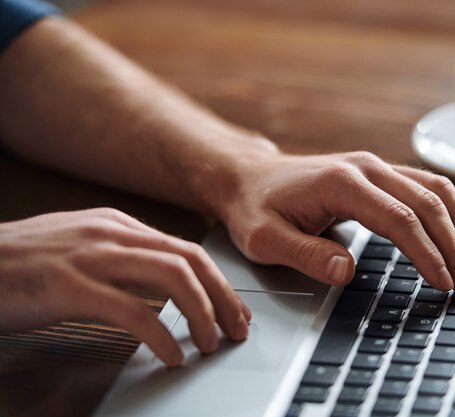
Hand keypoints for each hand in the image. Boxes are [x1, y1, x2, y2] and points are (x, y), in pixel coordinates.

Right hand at [0, 208, 250, 365]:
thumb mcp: (80, 249)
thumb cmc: (21, 264)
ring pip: (172, 278)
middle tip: (237, 329)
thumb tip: (165, 284)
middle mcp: (112, 233)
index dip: (218, 282)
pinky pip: (134, 311)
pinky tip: (171, 355)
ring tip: (211, 343)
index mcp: (117, 224)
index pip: (186, 250)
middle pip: (190, 261)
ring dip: (202, 313)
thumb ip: (122, 259)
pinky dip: (162, 335)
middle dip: (223, 297)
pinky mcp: (69, 286)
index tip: (234, 310)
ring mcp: (92, 256)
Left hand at [211, 151, 454, 293]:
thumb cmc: (255, 208)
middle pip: (427, 202)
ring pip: (435, 190)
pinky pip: (427, 186)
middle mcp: (366, 168)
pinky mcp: (378, 173)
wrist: (248, 177)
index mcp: (341, 182)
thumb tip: (347, 271)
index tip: (444, 282)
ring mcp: (375, 167)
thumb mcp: (264, 238)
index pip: (398, 219)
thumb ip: (305, 254)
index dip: (426, 252)